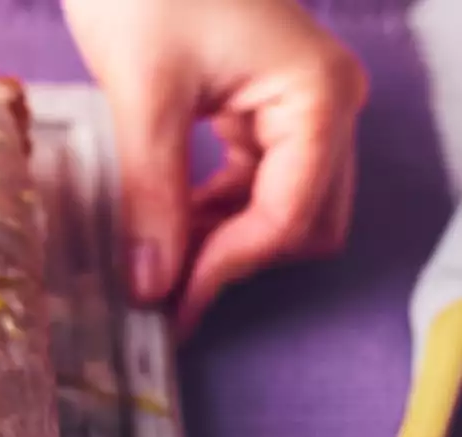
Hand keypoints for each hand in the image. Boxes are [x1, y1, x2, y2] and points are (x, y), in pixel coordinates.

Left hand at [63, 0, 367, 337]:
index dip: (229, 268)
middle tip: (165, 297)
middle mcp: (325, 104)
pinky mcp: (262, 106)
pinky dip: (213, 213)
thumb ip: (152, 195)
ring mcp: (298, 105)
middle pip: (303, 221)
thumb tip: (152, 285)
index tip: (168, 306)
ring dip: (223, 242)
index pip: (288, 216)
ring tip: (156, 268)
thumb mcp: (144, 97)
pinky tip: (165, 228)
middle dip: (236, 261)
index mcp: (318, 97)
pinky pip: (254, 182)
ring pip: (280, 207)